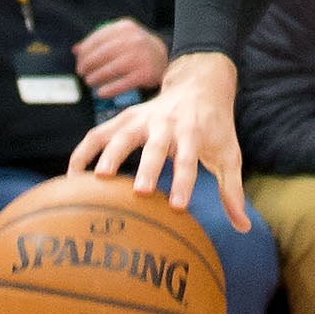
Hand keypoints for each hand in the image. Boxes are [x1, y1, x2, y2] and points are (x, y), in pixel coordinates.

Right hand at [70, 52, 246, 228]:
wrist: (199, 85)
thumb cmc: (214, 128)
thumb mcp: (229, 155)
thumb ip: (232, 191)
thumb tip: (243, 228)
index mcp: (193, 133)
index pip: (188, 159)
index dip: (183, 181)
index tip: (178, 207)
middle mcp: (165, 124)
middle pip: (155, 147)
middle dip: (147, 168)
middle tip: (139, 192)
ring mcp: (140, 119)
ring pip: (120, 135)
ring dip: (109, 155)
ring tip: (97, 181)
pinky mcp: (123, 120)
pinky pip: (97, 135)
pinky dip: (83, 153)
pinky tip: (71, 178)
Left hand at [74, 18, 169, 99]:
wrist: (164, 56)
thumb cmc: (135, 47)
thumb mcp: (120, 38)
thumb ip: (99, 42)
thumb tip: (75, 50)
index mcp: (126, 27)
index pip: (99, 38)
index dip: (85, 50)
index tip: (78, 60)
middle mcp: (134, 40)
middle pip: (103, 53)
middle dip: (88, 64)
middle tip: (81, 72)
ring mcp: (141, 57)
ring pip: (111, 69)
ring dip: (96, 77)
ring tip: (89, 82)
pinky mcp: (145, 74)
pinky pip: (123, 83)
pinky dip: (109, 89)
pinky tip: (101, 92)